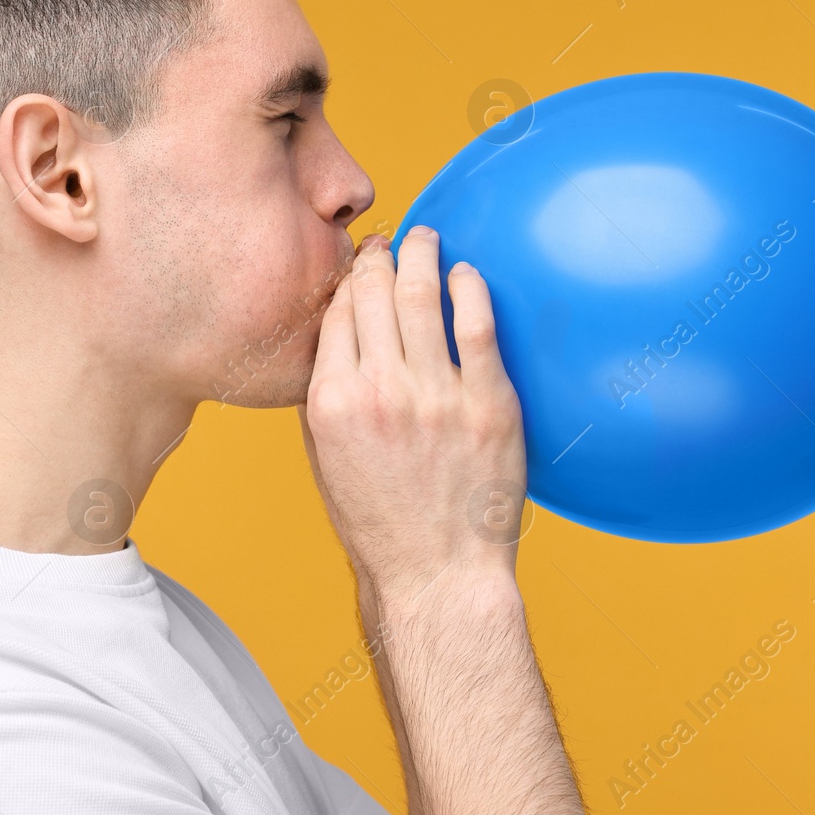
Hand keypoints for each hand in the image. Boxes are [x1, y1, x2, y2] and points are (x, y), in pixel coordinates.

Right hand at [299, 226, 526, 595]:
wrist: (436, 575)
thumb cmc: (380, 523)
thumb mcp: (326, 458)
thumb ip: (326, 393)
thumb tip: (337, 333)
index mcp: (331, 402)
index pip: (336, 313)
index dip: (348, 277)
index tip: (359, 262)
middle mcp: (379, 392)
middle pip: (374, 293)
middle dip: (380, 256)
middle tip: (390, 241)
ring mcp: (436, 396)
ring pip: (422, 297)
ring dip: (422, 256)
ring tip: (426, 240)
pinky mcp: (488, 404)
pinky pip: (477, 326)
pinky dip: (470, 288)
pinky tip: (467, 274)